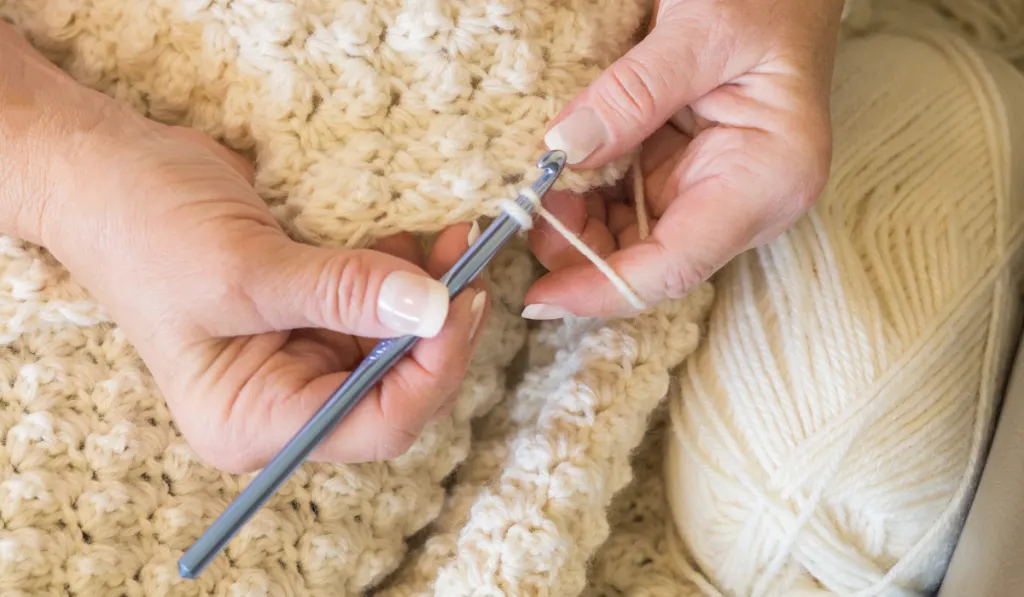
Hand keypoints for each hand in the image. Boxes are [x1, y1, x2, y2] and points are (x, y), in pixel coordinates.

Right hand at [0, 23, 488, 472]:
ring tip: (456, 239)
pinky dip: (409, 274)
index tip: (459, 307)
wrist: (109, 171)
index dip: (429, 374)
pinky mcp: (315, 309)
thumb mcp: (242, 271)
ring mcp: (303, 352)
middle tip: (469, 267)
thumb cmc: (145, 231)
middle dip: (439, 330)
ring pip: (399, 342)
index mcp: (254, 421)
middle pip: (397, 387)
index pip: (373, 426)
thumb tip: (432, 307)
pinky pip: (382, 304)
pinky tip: (421, 237)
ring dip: (433, 296)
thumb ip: (339, 291)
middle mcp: (284, 399)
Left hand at [525, 0, 843, 317]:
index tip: (538, 296)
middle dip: (581, 251)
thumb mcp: (700, 31)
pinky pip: (630, 202)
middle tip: (525, 213)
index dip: (603, 288)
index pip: (676, 265)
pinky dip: (589, 195)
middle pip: (650, 260)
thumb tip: (564, 151)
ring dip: (579, 223)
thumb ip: (633, 93)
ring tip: (538, 184)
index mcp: (768, 178)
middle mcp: (747, 199)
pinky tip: (560, 172)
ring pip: (632, 237)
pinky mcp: (689, 170)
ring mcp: (716, 187)